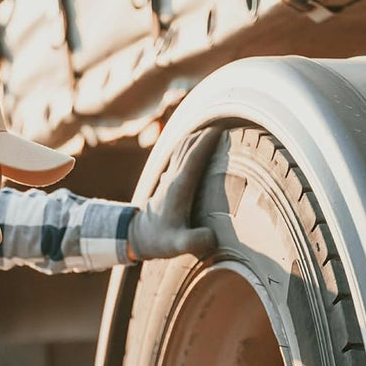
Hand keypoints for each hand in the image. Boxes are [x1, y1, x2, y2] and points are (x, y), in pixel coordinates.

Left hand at [127, 128, 220, 260]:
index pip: (194, 157)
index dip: (208, 141)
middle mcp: (173, 177)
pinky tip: (200, 143)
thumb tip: (211, 237)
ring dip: (200, 135)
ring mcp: (169, 176)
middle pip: (190, 145)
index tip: (224, 127)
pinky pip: (181, 153)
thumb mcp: (177, 245)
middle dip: (208, 132)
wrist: (137, 238)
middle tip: (229, 120)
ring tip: (217, 127)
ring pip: (184, 146)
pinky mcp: (168, 179)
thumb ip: (193, 242)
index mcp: (179, 187)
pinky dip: (192, 144)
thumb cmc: (160, 241)